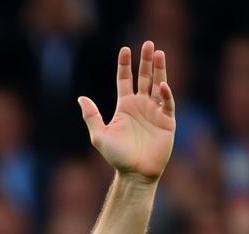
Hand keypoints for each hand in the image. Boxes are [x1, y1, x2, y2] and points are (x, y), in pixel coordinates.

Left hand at [79, 41, 175, 182]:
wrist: (135, 173)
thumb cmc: (117, 156)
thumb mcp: (100, 135)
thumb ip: (91, 116)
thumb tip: (81, 98)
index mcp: (125, 106)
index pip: (125, 80)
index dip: (125, 65)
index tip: (125, 50)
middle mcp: (141, 105)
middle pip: (144, 77)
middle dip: (146, 61)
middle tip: (148, 44)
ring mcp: (155, 111)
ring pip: (158, 84)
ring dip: (159, 70)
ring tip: (159, 53)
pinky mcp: (167, 120)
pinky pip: (167, 103)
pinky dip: (165, 94)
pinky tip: (161, 86)